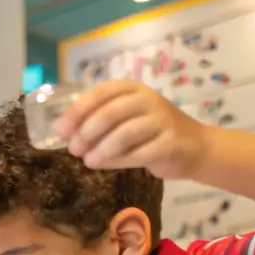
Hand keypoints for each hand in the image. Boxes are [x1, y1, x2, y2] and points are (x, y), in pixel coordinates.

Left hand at [57, 80, 209, 178]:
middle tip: (73, 149)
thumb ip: (99, 119)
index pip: (100, 94)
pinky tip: (102, 165)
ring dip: (101, 149)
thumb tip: (63, 131)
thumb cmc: (151, 131)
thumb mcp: (126, 117)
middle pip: (110, 113)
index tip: (60, 130)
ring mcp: (160, 120)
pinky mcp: (169, 143)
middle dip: (86, 132)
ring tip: (87, 160)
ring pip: (124, 134)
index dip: (77, 111)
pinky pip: (137, 153)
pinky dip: (116, 161)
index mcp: (132, 89)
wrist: (194, 147)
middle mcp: (147, 99)